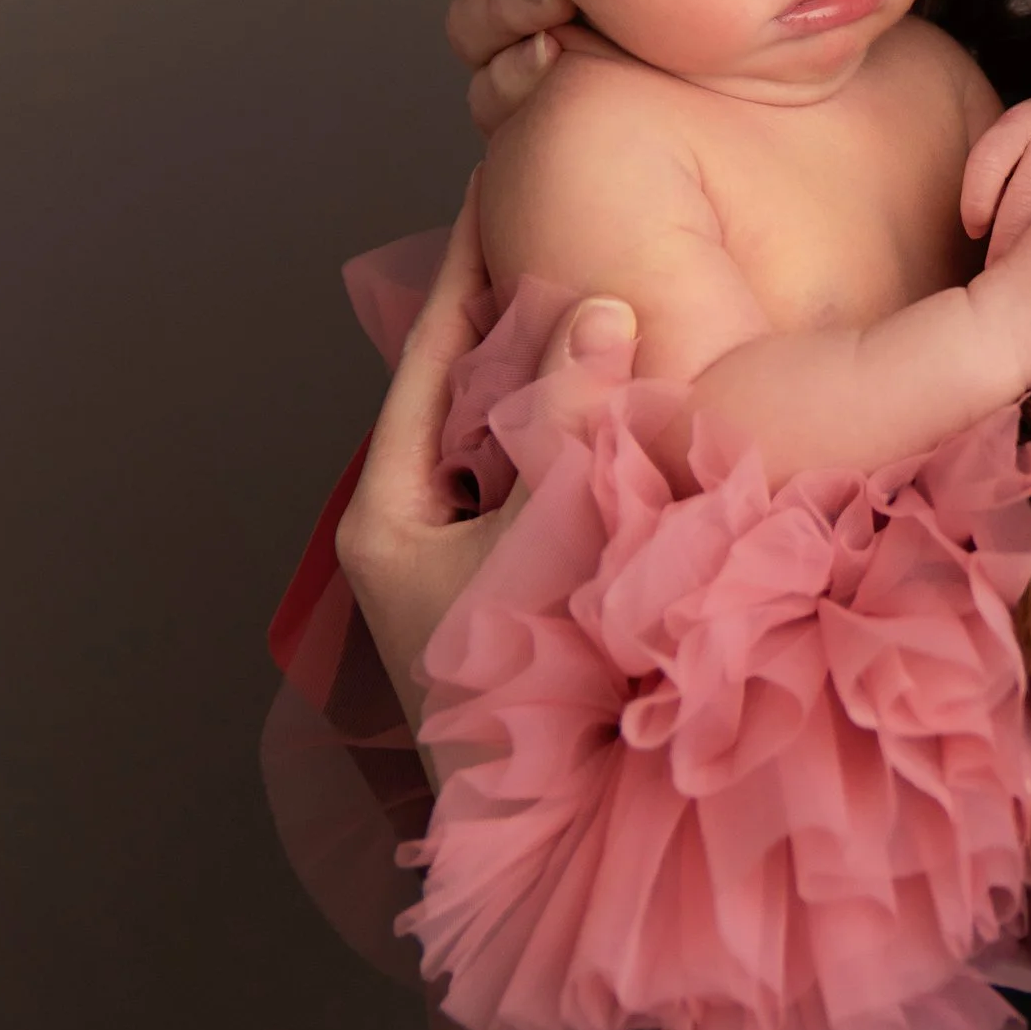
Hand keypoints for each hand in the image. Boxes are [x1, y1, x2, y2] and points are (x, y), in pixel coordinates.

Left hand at [336, 185, 638, 737]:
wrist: (568, 838)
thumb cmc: (533, 693)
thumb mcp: (546, 533)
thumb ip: (570, 421)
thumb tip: (600, 311)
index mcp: (389, 522)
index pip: (427, 360)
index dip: (466, 271)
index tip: (494, 190)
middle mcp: (418, 549)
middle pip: (467, 401)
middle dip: (520, 322)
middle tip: (571, 232)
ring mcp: (471, 582)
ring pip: (513, 452)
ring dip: (563, 390)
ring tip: (616, 305)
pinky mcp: (524, 612)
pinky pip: (552, 502)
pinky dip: (589, 454)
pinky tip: (641, 418)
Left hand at [961, 87, 1030, 257]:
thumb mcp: (1022, 135)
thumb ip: (998, 171)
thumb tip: (977, 231)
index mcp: (1027, 119)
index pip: (988, 162)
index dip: (974, 204)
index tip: (975, 231)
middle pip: (1024, 198)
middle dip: (1005, 242)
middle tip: (995, 272)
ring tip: (1026, 277)